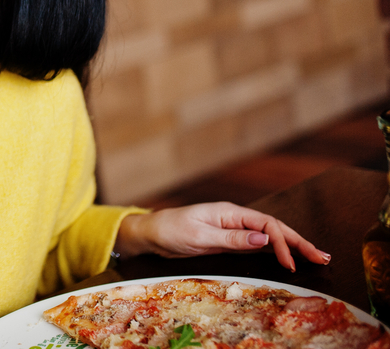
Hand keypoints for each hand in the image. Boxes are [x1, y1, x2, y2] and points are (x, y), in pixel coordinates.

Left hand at [114, 202, 331, 271]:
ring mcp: (232, 228)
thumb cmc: (171, 230)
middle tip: (323, 257)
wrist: (151, 233)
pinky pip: (257, 243)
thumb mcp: (200, 236)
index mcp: (230, 212)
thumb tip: (263, 239)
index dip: (282, 243)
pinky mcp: (228, 239)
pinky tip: (286, 257)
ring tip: (315, 257)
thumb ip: (232, 238)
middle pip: (273, 228)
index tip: (291, 263)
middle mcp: (234, 218)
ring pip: (268, 236)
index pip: (266, 225)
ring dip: (290, 245)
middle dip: (298, 241)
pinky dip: (274, 250)